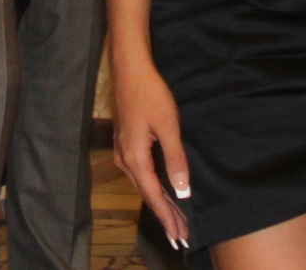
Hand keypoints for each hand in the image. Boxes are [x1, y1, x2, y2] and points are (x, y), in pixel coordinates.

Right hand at [110, 56, 192, 250]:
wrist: (130, 69)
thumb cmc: (150, 94)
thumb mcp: (168, 126)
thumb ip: (175, 160)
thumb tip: (181, 191)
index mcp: (135, 158)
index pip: (153, 196)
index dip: (168, 218)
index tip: (180, 236)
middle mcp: (125, 159)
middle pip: (147, 195)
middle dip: (165, 216)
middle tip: (182, 235)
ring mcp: (123, 151)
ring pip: (143, 186)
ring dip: (160, 203)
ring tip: (175, 220)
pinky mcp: (125, 144)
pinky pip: (140, 175)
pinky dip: (153, 188)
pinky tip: (162, 193)